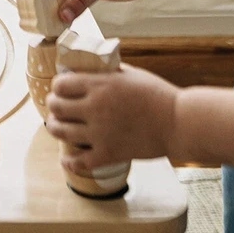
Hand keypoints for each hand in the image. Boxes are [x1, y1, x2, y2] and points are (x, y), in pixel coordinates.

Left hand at [44, 64, 179, 169]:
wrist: (180, 123)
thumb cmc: (159, 95)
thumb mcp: (130, 74)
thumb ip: (107, 73)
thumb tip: (89, 70)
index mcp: (100, 85)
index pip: (60, 85)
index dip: (57, 87)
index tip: (60, 90)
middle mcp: (95, 108)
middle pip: (56, 107)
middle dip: (53, 106)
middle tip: (56, 108)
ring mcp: (100, 133)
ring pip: (61, 132)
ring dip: (55, 128)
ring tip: (56, 126)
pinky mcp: (109, 153)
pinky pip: (79, 162)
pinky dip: (69, 162)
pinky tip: (66, 159)